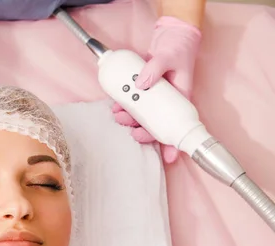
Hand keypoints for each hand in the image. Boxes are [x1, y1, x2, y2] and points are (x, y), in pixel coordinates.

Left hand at [112, 16, 201, 163]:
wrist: (171, 35)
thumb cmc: (177, 48)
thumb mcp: (168, 56)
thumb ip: (154, 69)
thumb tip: (140, 85)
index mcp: (181, 99)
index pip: (178, 127)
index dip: (173, 145)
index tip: (169, 159)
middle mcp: (168, 102)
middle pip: (156, 126)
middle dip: (142, 132)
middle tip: (130, 131)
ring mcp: (155, 98)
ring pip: (143, 116)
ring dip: (130, 119)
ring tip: (118, 115)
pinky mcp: (145, 91)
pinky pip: (135, 103)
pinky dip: (125, 106)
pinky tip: (115, 106)